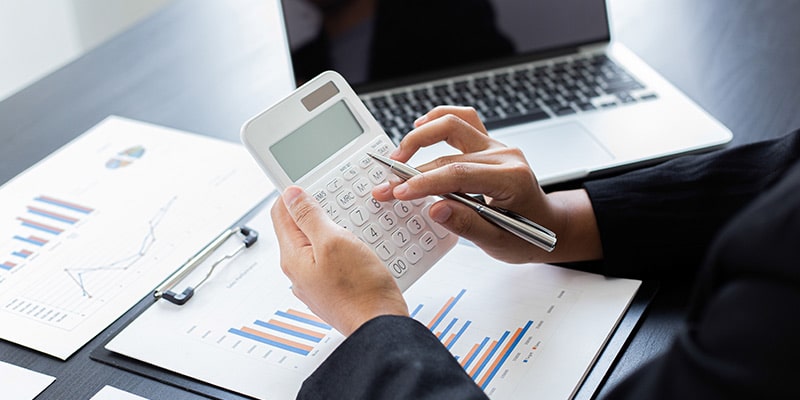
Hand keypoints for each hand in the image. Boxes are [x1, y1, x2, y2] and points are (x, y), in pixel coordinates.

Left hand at [271, 186, 408, 335]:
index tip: (313, 183)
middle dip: (319, 211)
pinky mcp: (334, 290)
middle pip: (300, 228)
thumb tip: (291, 195)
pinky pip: (334, 260)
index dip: (295, 193)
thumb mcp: (334, 241)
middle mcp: (299, 272)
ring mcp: (316, 283)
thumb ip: (310, 216)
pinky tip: (362, 248)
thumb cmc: (361, 290)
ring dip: (335, 230)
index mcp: (293, 257)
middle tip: (339, 204)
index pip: (281, 212)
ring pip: (319, 244)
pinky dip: (346, 249)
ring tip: (354, 226)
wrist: (381, 326)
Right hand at [372, 106, 601, 263]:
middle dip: (412, 170)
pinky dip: (439, 119)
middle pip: (449, 152)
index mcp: (511, 180)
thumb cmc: (526, 235)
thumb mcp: (498, 243)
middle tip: (387, 187)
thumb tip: (435, 208)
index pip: (459, 174)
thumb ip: (467, 225)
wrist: (548, 225)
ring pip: (454, 123)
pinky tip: (419, 126)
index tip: (399, 193)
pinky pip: (463, 119)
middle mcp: (504, 156)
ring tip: (398, 155)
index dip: (424, 183)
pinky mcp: (488, 144)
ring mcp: (496, 146)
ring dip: (422, 135)